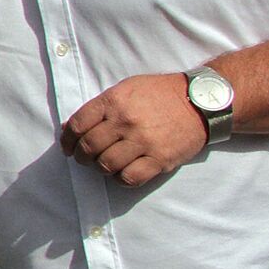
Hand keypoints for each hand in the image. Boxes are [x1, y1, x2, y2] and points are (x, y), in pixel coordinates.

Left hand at [60, 72, 206, 186]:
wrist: (200, 101)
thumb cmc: (159, 94)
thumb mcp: (125, 89)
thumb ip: (98, 107)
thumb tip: (70, 128)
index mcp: (113, 102)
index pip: (78, 125)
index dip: (67, 140)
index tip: (68, 147)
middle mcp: (125, 122)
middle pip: (89, 147)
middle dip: (81, 156)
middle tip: (84, 158)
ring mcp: (143, 141)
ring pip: (106, 164)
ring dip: (100, 168)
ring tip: (104, 164)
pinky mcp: (160, 159)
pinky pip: (130, 178)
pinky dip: (121, 179)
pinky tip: (122, 172)